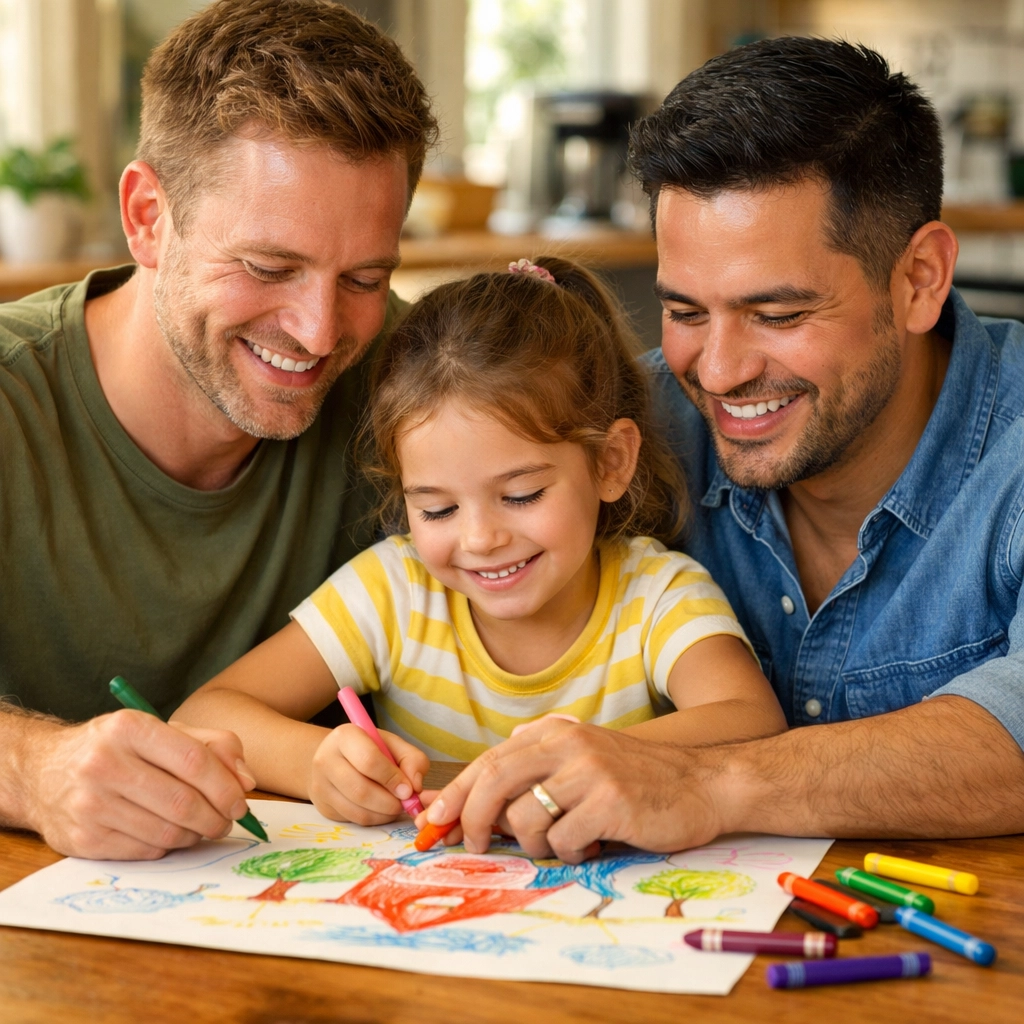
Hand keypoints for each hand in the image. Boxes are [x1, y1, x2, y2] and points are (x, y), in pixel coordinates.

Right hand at [22, 711, 255, 859]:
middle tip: (227, 820)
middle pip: (182, 801)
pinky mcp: (81, 840)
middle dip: (216, 817)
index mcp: (129, 728)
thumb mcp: (162, 731)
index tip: (241, 801)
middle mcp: (103, 763)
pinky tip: (168, 833)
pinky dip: (167, 846)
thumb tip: (247, 780)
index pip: (193, 760)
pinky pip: (144, 851)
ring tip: (200, 826)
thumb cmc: (117, 748)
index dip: (225, 786)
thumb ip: (213, 746)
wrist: (42, 771)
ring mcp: (88, 804)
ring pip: (166, 832)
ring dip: (195, 835)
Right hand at [308, 724, 429, 824]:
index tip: (408, 789)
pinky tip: (382, 810)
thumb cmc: (370, 749)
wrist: (337, 758)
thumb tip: (415, 787)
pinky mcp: (323, 806)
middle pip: (360, 790)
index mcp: (345, 736)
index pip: (369, 760)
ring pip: (356, 809)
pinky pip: (353, 819)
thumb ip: (412, 760)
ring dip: (383, 813)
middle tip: (405, 803)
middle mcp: (326, 759)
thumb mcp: (393, 744)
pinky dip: (374, 819)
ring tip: (396, 806)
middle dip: (389, 802)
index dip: (392, 778)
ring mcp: (320, 785)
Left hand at [419, 718, 727, 862]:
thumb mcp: (583, 756)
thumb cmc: (637, 778)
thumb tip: (479, 783)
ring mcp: (589, 772)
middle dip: (472, 819)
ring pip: (526, 818)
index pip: (489, 760)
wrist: (702, 784)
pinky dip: (570, 853)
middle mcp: (567, 745)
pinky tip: (593, 844)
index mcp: (555, 732)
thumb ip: (536, 764)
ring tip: (564, 842)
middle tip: (472, 844)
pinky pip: (563, 840)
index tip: (432, 821)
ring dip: (535, 844)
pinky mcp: (609, 802)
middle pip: (494, 782)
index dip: (455, 793)